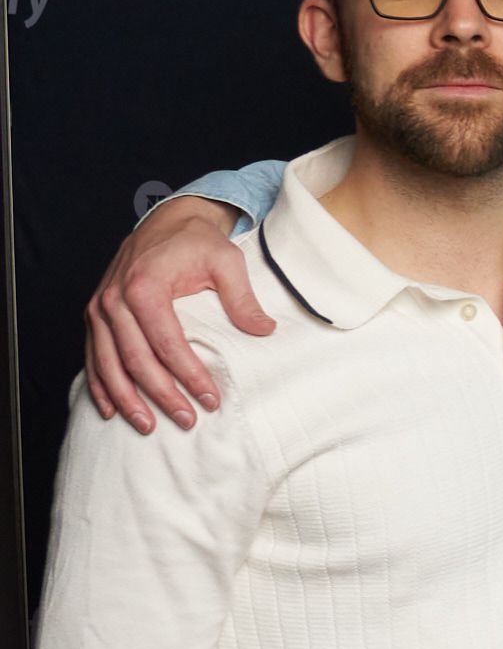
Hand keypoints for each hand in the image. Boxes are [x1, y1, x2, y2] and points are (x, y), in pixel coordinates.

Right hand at [86, 196, 267, 432]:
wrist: (168, 222)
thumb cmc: (197, 243)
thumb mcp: (228, 262)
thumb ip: (243, 298)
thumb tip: (264, 330)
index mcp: (145, 286)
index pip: (168, 343)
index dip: (189, 376)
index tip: (211, 399)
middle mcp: (114, 299)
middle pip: (135, 359)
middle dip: (161, 395)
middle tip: (187, 420)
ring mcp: (100, 308)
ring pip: (108, 364)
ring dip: (127, 399)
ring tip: (148, 426)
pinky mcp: (96, 315)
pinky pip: (93, 356)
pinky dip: (100, 385)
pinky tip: (111, 409)